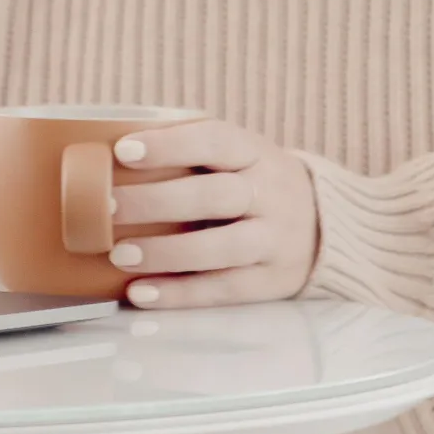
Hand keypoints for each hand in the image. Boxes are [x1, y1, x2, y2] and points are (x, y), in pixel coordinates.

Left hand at [109, 120, 319, 309]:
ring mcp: (275, 239)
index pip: (213, 140)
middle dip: (156, 201)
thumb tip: (106, 156)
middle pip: (214, 196)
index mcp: (255, 153)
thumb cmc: (252, 184)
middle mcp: (270, 193)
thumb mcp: (236, 158)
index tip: (123, 150)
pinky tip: (141, 293)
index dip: (168, 144)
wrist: (327, 224)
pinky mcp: (272, 281)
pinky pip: (224, 288)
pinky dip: (180, 293)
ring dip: (166, 252)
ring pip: (222, 247)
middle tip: (108, 206)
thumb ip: (188, 155)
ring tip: (120, 255)